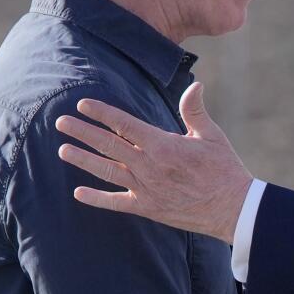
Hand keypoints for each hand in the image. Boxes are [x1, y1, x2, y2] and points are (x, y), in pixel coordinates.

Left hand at [54, 83, 251, 242]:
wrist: (233, 209)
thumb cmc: (224, 169)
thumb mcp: (212, 135)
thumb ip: (195, 110)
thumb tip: (195, 84)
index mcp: (163, 145)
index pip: (124, 124)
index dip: (102, 113)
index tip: (83, 104)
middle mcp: (149, 166)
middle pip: (108, 145)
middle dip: (82, 132)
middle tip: (60, 122)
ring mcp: (146, 188)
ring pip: (107, 171)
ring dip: (83, 160)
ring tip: (62, 150)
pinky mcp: (148, 208)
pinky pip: (116, 203)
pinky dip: (97, 198)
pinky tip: (79, 193)